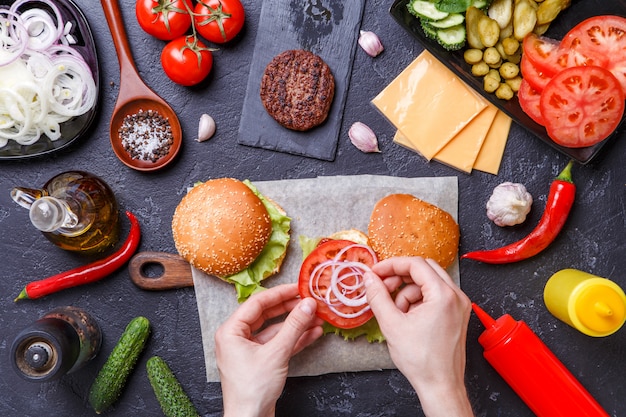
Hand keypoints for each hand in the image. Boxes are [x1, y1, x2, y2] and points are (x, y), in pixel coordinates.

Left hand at [215, 283, 323, 416]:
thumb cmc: (252, 390)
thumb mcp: (276, 353)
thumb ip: (294, 326)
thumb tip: (308, 305)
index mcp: (231, 331)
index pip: (257, 303)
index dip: (280, 294)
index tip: (298, 288)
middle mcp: (236, 338)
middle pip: (267, 315)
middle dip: (291, 309)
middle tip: (309, 301)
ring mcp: (248, 350)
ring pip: (275, 330)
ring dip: (296, 324)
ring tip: (317, 317)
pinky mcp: (260, 361)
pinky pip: (278, 344)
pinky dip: (294, 339)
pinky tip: (312, 333)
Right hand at [364, 257, 472, 416]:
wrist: (440, 385)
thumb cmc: (422, 361)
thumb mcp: (391, 324)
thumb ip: (377, 296)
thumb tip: (369, 278)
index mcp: (443, 295)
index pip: (415, 264)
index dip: (391, 265)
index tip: (376, 272)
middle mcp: (456, 296)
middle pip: (424, 269)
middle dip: (400, 276)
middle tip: (383, 287)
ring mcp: (459, 305)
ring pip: (428, 283)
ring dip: (408, 291)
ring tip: (396, 312)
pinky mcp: (457, 314)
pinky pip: (435, 296)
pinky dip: (418, 301)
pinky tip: (407, 318)